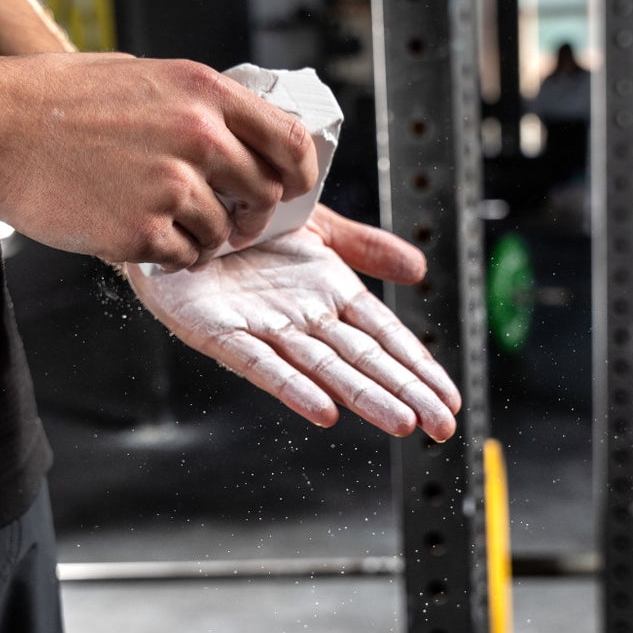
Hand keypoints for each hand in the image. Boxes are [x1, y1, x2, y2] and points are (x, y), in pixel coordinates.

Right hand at [0, 52, 318, 266]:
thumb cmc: (52, 99)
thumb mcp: (140, 75)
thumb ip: (193, 104)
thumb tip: (232, 131)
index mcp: (202, 92)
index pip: (289, 139)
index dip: (301, 174)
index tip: (293, 190)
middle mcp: (197, 136)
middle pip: (263, 193)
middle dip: (249, 214)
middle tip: (227, 220)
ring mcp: (170, 186)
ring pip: (221, 232)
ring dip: (202, 236)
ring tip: (162, 222)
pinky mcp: (140, 231)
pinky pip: (182, 257)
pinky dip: (167, 255)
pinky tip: (137, 235)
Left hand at [126, 203, 460, 439]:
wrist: (183, 205)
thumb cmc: (244, 223)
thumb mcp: (316, 226)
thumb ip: (365, 248)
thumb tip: (420, 269)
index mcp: (330, 294)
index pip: (385, 336)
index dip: (418, 365)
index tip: (449, 397)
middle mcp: (302, 318)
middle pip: (364, 360)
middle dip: (405, 393)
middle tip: (442, 427)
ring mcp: (264, 328)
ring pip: (323, 368)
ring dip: (363, 397)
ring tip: (401, 423)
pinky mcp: (219, 332)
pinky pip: (259, 363)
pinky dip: (292, 387)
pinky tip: (322, 409)